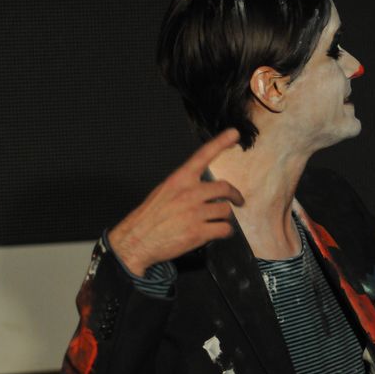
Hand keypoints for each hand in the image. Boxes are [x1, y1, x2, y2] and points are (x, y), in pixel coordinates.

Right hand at [108, 129, 243, 275]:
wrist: (136, 240)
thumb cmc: (149, 217)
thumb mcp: (164, 191)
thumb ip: (185, 187)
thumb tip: (206, 189)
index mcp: (179, 179)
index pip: (203, 156)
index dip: (220, 143)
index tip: (234, 133)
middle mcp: (189, 193)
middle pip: (224, 188)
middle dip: (235, 195)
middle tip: (238, 200)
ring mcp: (195, 213)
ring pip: (225, 211)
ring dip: (224, 217)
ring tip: (215, 221)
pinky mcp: (198, 232)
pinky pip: (224, 229)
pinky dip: (224, 231)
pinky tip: (216, 232)